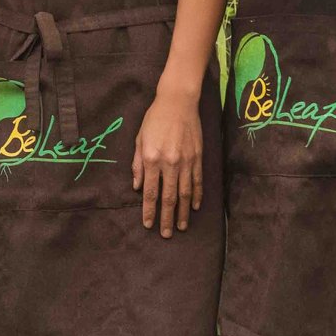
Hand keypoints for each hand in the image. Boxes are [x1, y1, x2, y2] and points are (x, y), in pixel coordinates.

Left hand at [132, 83, 203, 237]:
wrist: (178, 102)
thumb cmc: (154, 120)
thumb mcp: (139, 139)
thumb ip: (138, 164)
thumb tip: (137, 187)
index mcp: (152, 159)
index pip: (150, 192)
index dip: (148, 210)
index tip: (147, 224)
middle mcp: (169, 163)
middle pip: (168, 197)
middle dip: (166, 218)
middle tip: (166, 234)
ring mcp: (186, 161)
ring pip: (185, 193)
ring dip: (183, 212)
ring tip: (182, 226)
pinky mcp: (198, 158)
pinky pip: (197, 181)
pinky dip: (196, 196)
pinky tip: (195, 207)